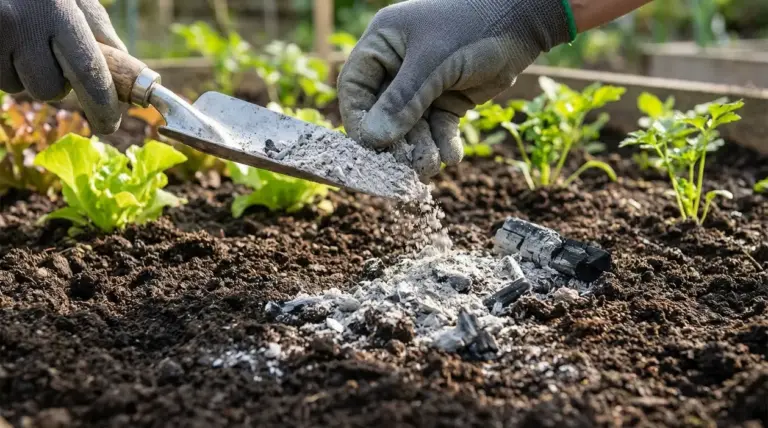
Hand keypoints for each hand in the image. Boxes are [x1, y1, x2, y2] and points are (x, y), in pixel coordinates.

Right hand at [0, 0, 125, 133]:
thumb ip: (99, 31)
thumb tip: (122, 70)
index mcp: (58, 12)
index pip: (89, 73)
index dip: (102, 106)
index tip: (110, 125)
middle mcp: (22, 25)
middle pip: (50, 90)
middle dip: (57, 84)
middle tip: (53, 58)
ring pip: (20, 88)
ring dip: (26, 75)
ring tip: (23, 41)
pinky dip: (5, 69)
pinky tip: (6, 43)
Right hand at [338, 0, 573, 179]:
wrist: (525, 21)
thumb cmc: (474, 27)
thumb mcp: (434, 63)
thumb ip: (403, 101)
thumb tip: (373, 139)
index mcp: (383, 44)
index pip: (356, 87)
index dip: (359, 119)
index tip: (370, 148)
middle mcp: (398, 65)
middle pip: (384, 113)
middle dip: (396, 141)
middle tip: (405, 166)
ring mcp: (423, 84)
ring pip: (412, 126)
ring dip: (421, 148)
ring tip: (432, 164)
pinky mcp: (447, 99)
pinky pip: (437, 127)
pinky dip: (443, 143)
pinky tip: (452, 156)